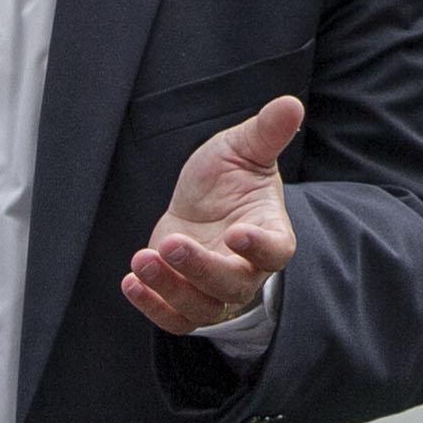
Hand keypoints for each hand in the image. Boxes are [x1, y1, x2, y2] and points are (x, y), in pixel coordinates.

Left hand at [125, 93, 303, 335]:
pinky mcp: (186, 299)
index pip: (276, 251)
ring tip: (142, 260)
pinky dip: (152, 307)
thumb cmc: (230, 177)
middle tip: (171, 243)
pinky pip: (175, 319)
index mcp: (270, 232)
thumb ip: (266, 131)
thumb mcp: (243, 148)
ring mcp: (216, 291)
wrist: (202, 202)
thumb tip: (291, 104)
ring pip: (202, 307)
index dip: (260, 248)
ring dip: (169, 288)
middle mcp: (247, 269)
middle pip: (233, 285)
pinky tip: (131, 282)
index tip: (236, 233)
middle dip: (200, 268)